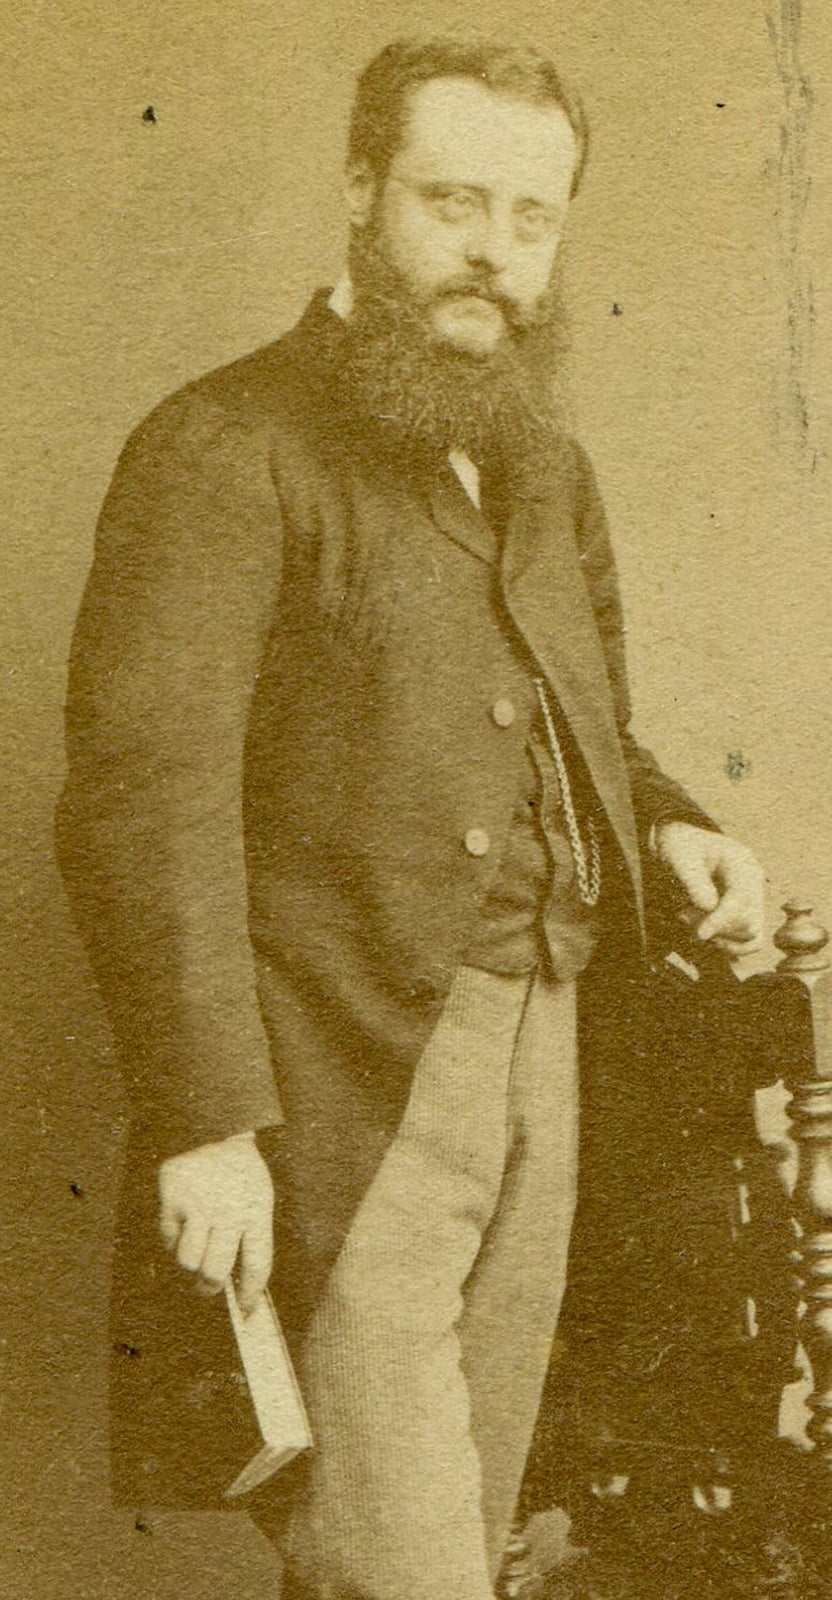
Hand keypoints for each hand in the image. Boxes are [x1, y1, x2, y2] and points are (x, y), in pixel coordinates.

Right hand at [158, 1131, 273, 1314]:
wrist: (215, 1128)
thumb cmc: (239, 1176)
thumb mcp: (257, 1200)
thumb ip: (251, 1240)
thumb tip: (242, 1293)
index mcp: (257, 1210)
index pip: (258, 1265)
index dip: (251, 1294)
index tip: (247, 1311)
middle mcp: (229, 1208)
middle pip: (215, 1273)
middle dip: (210, 1287)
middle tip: (207, 1287)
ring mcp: (199, 1201)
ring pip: (187, 1260)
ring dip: (189, 1259)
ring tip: (196, 1240)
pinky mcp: (173, 1195)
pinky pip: (168, 1237)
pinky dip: (174, 1235)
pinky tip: (184, 1214)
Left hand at [653, 821, 764, 956]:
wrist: (683, 847)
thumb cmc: (680, 847)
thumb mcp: (679, 856)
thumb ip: (693, 880)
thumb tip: (709, 907)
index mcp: (742, 863)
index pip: (741, 898)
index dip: (721, 919)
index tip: (700, 935)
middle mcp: (755, 882)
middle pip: (748, 920)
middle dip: (714, 926)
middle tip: (683, 914)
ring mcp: (755, 899)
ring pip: (751, 934)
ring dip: (719, 936)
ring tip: (690, 920)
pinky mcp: (749, 914)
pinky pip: (752, 941)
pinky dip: (731, 946)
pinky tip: (706, 936)